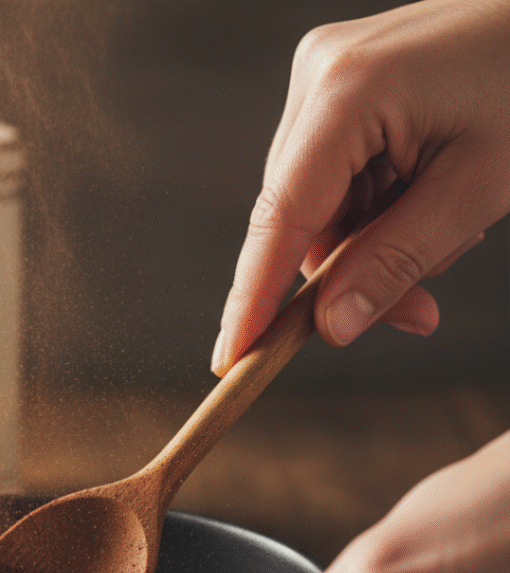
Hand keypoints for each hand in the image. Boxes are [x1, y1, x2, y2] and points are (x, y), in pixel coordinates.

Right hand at [212, 0, 509, 375]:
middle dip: (350, 273)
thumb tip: (332, 326)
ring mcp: (327, 78)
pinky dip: (377, 210)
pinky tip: (427, 200)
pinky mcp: (341, 87)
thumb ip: (395, 262)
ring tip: (449, 234)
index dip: (255, 296)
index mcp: (349, 90)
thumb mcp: (476, 189)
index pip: (282, 216)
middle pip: (299, 219)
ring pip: (318, 207)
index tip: (234, 357)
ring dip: (371, 243)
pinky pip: (334, 179)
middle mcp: (320, 78)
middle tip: (417, 314)